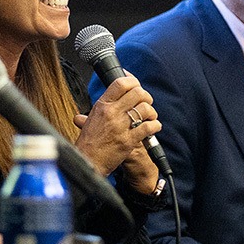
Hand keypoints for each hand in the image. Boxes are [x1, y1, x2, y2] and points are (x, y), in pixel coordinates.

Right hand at [73, 73, 161, 193]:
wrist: (88, 161)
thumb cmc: (89, 142)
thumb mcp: (92, 117)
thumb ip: (104, 105)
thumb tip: (112, 92)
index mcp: (102, 105)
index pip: (120, 83)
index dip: (133, 81)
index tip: (136, 86)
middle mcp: (111, 113)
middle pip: (137, 93)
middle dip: (146, 96)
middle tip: (146, 102)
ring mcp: (120, 126)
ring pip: (145, 109)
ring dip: (151, 112)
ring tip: (150, 117)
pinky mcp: (129, 140)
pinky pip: (148, 127)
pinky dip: (155, 125)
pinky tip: (154, 127)